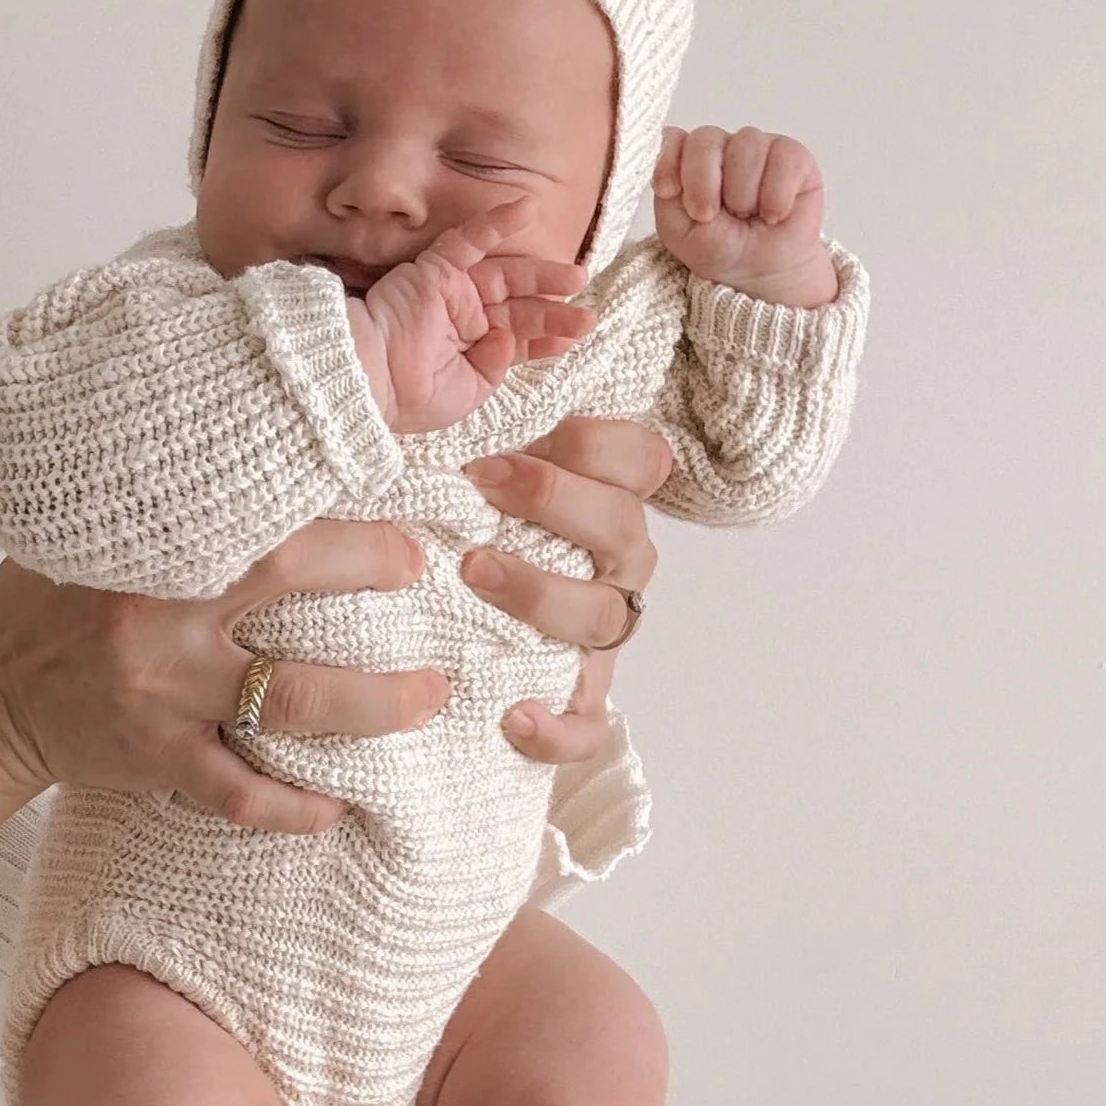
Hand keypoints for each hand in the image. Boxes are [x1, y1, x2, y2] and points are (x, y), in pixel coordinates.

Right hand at [0, 522, 447, 902]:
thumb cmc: (54, 598)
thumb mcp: (100, 528)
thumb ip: (174, 501)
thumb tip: (261, 444)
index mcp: (153, 546)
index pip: (260, 508)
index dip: (336, 502)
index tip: (399, 507)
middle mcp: (163, 614)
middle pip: (290, 588)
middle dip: (372, 578)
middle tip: (434, 585)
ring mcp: (164, 693)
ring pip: (289, 701)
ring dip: (371, 704)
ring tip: (429, 697)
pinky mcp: (156, 758)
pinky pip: (238, 792)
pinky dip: (292, 806)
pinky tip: (338, 807)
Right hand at [348, 198, 594, 431]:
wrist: (372, 380)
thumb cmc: (412, 397)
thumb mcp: (468, 394)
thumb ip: (495, 367)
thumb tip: (509, 338)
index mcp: (467, 352)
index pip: (514, 337)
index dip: (544, 337)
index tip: (572, 338)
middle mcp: (462, 319)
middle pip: (517, 305)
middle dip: (552, 306)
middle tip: (586, 307)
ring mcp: (451, 292)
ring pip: (504, 273)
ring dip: (540, 272)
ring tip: (578, 274)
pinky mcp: (438, 269)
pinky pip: (470, 238)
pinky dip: (497, 222)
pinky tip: (528, 207)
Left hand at [460, 416, 673, 764]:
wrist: (474, 636)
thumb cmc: (478, 534)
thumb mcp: (486, 481)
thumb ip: (493, 441)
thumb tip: (462, 377)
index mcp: (610, 505)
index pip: (643, 459)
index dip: (593, 441)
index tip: (522, 435)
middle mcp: (619, 568)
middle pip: (622, 528)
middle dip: (553, 499)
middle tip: (478, 486)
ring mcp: (604, 636)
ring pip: (601, 616)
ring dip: (540, 591)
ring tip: (472, 573)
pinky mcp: (582, 700)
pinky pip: (587, 726)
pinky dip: (556, 728)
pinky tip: (512, 716)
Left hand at [653, 125, 837, 306]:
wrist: (763, 272)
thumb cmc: (721, 249)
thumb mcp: (679, 233)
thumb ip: (666, 197)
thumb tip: (671, 161)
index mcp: (688, 160)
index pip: (672, 138)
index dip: (669, 161)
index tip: (669, 191)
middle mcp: (722, 147)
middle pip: (705, 139)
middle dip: (704, 184)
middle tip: (710, 216)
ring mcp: (757, 147)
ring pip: (746, 147)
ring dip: (743, 195)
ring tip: (748, 217)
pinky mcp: (792, 156)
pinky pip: (783, 160)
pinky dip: (775, 197)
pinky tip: (773, 215)